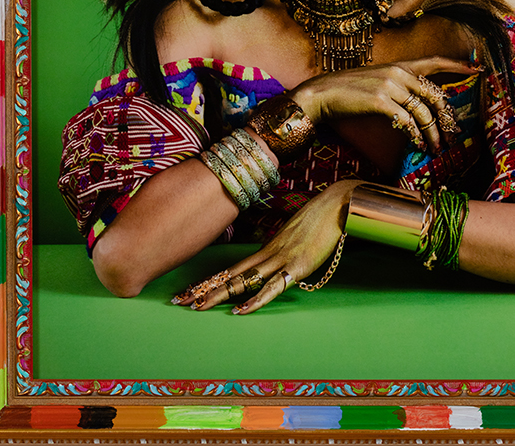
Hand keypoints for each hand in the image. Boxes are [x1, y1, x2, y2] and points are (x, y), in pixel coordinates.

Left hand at [171, 180, 359, 314]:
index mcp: (266, 249)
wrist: (337, 205)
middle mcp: (268, 254)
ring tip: (198, 306)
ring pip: (243, 280)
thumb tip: (272, 264)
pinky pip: (271, 287)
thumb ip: (282, 251)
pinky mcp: (297, 267)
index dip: (209, 280)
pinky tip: (240, 310)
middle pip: (230, 275)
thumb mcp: (295, 237)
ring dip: (219, 294)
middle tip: (178, 300)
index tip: (188, 290)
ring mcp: (281, 260)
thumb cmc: (319, 220)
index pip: (231, 268)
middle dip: (203, 289)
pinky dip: (254, 300)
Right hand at [291, 57, 475, 154]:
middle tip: (451, 136)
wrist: (322, 93)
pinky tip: (418, 145)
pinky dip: (416, 135)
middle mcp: (398, 73)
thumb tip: (417, 103)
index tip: (477, 68)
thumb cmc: (348, 90)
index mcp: (399, 66)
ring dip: (433, 134)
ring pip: (423, 112)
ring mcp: (390, 86)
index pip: (434, 62)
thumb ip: (398, 86)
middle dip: (446, 118)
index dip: (457, 65)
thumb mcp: (377, 80)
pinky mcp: (381, 101)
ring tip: (436, 149)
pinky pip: (407, 121)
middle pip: (434, 95)